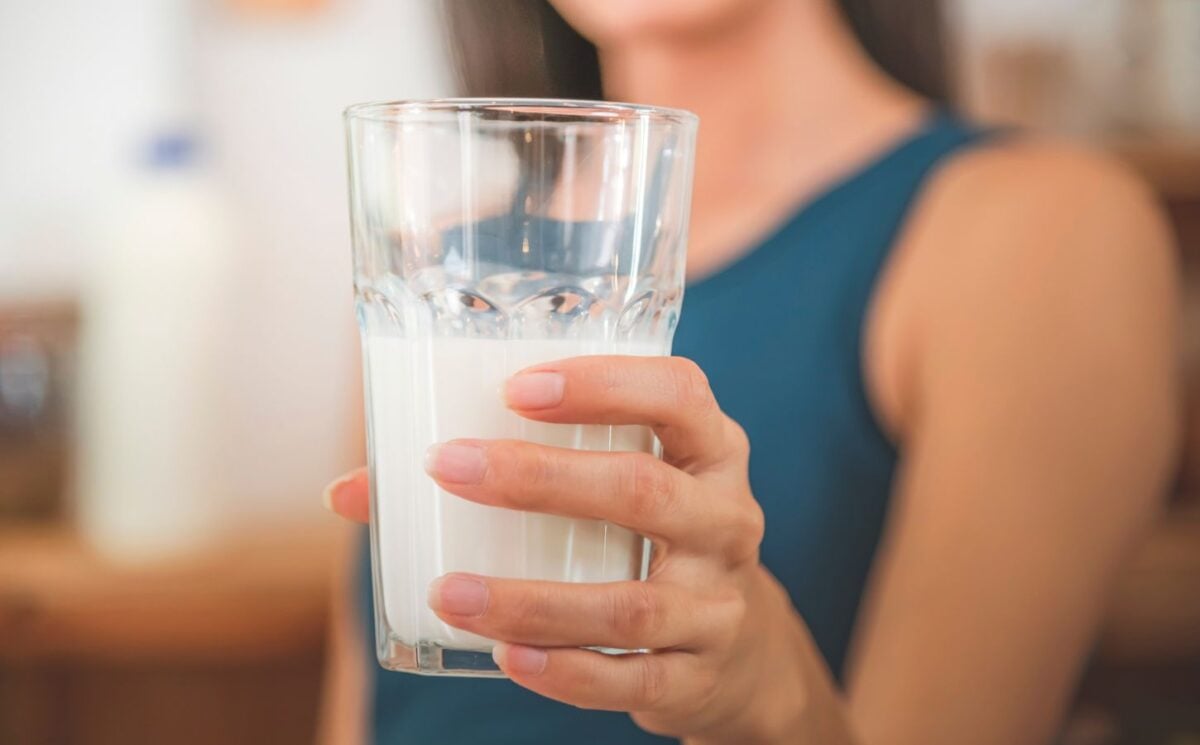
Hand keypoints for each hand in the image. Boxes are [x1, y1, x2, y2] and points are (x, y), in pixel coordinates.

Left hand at [326, 356, 821, 743]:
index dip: (604, 383)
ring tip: (449, 591)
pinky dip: (566, 671)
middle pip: (643, 491)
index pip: (677, 394)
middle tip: (450, 467)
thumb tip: (350, 491)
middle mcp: (725, 520)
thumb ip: (508, 473)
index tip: (516, 386)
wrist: (739, 651)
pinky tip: (506, 656)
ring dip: (532, 597)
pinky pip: (632, 679)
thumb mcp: (613, 491)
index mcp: (708, 451)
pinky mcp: (697, 674)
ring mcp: (717, 603)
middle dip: (541, 478)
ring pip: (630, 602)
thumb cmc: (648, 541)